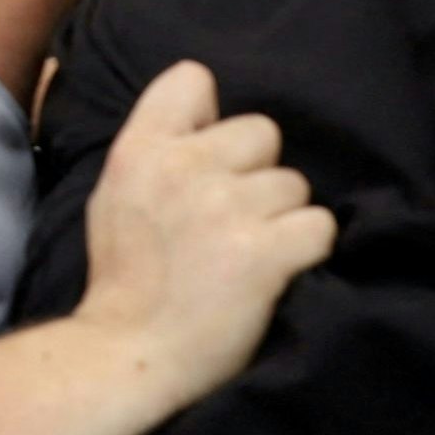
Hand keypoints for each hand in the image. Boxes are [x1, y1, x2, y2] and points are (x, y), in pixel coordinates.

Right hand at [69, 63, 338, 410]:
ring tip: (248, 256)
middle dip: (256, 174)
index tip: (206, 160)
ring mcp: (227, 209)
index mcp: (140, 150)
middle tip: (231, 222)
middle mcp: (183, 168)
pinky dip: (306, 251)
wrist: (130, 355)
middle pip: (262, 132)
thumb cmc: (126, 279)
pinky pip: (319, 226)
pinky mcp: (265, 253)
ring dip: (282, 218)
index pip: (192, 79)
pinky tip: (276, 273)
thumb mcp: (116, 195)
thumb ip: (156, 148)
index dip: (211, 119)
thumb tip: (210, 117)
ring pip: (295, 184)